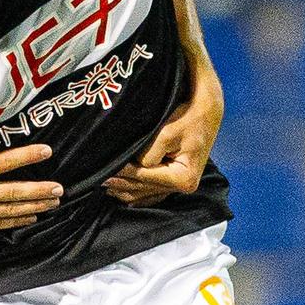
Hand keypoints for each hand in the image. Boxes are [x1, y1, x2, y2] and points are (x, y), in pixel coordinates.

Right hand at [0, 140, 63, 244]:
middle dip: (40, 189)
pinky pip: (0, 224)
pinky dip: (18, 221)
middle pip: (15, 191)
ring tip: (53, 203)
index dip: (27, 156)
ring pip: (12, 209)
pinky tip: (31, 218)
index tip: (46, 151)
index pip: (4, 162)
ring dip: (35, 205)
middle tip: (60, 188)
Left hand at [104, 76, 222, 206]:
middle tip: (98, 179)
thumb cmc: (188, 118)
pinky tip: (120, 192)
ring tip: (104, 185)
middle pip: (145, 188)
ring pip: (146, 193)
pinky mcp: (174, 180)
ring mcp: (179, 186)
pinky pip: (151, 193)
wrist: (206, 111)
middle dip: (121, 182)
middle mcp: (183, 186)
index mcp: (183, 177)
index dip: (126, 172)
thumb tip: (131, 164)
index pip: (147, 176)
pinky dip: (135, 193)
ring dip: (125, 190)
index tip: (107, 168)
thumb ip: (148, 152)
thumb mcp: (168, 132)